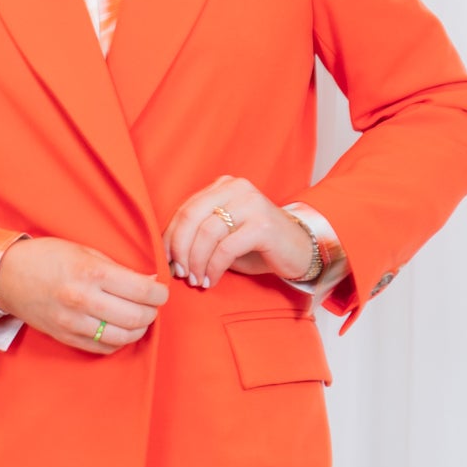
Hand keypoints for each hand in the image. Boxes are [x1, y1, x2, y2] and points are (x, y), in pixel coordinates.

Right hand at [0, 237, 169, 355]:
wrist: (6, 275)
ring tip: (139, 318)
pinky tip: (120, 330)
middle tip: (152, 305)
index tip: (161, 291)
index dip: (159, 294)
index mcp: (91, 273)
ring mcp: (73, 323)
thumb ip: (117, 269)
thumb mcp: (84, 251)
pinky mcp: (65, 337)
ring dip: (138, 329)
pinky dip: (118, 342)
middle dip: (152, 312)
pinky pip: (102, 348)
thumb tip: (148, 283)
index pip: (141, 291)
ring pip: (122, 337)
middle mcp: (83, 300)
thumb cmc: (47, 257)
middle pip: (136, 317)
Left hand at [163, 175, 313, 289]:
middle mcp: (237, 188)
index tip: (165, 260)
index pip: (185, 208)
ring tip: (196, 279)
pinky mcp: (263, 225)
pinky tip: (211, 280)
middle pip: (192, 217)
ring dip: (196, 261)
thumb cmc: (258, 245)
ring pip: (207, 233)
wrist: (301, 251)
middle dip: (180, 249)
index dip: (170, 236)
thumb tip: (168, 254)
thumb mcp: (224, 234)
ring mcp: (251, 204)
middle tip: (180, 272)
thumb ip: (199, 234)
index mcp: (223, 186)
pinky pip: (226, 248)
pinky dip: (214, 267)